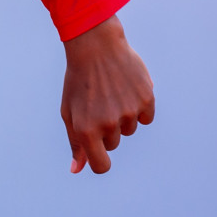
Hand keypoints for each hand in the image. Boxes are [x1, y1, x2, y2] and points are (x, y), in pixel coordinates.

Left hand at [61, 14, 153, 173]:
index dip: (100, 161)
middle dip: (106, 129)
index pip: (101, 165)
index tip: (98, 153)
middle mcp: (109, 124)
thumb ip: (76, 143)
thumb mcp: (70, 111)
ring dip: (121, 117)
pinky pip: (146, 118)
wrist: (95, 46)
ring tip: (110, 93)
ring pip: (129, 130)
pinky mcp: (146, 100)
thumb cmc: (79, 81)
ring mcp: (129, 112)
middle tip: (96, 104)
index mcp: (86, 129)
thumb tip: (77, 169)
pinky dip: (138, 108)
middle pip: (114, 144)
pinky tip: (126, 90)